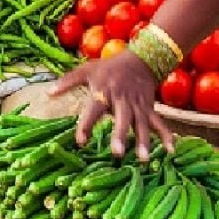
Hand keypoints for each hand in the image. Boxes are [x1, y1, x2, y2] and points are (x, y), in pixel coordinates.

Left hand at [49, 50, 175, 160]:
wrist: (139, 59)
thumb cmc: (107, 68)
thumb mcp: (86, 70)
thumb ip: (67, 82)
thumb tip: (47, 94)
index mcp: (103, 91)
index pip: (93, 109)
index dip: (87, 124)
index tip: (80, 141)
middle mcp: (121, 100)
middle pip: (121, 118)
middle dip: (120, 135)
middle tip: (116, 153)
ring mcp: (138, 106)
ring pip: (141, 124)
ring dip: (143, 141)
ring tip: (142, 159)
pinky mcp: (149, 109)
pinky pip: (159, 123)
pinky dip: (166, 136)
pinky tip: (171, 152)